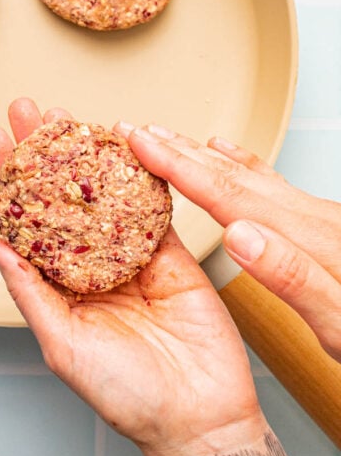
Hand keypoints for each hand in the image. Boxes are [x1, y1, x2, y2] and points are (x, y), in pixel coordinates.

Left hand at [0, 98, 265, 455]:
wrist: (198, 417)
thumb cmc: (125, 395)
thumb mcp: (64, 345)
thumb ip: (30, 293)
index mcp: (58, 288)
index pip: (25, 223)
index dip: (8, 179)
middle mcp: (90, 268)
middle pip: (61, 198)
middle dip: (44, 153)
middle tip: (30, 109)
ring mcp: (131, 258)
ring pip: (105, 195)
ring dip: (88, 154)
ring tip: (70, 116)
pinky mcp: (171, 256)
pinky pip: (153, 208)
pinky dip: (142, 175)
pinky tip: (126, 144)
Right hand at [115, 123, 340, 363]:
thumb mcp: (340, 326)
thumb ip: (290, 278)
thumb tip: (239, 234)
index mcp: (306, 240)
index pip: (225, 194)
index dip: (175, 165)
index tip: (137, 141)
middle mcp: (311, 219)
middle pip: (231, 174)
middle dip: (178, 150)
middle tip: (134, 129)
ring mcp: (319, 218)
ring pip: (247, 174)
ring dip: (201, 155)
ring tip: (168, 137)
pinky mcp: (324, 225)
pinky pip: (270, 182)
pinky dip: (241, 164)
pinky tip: (229, 154)